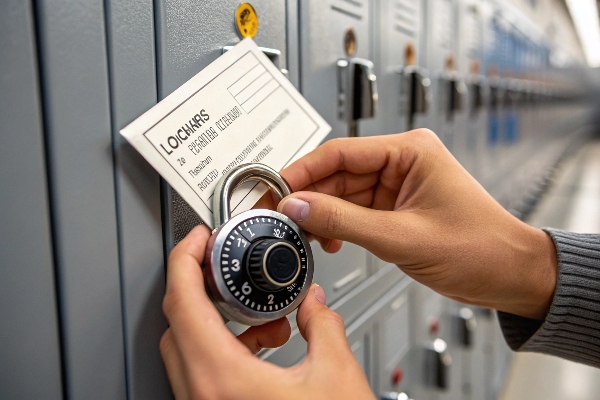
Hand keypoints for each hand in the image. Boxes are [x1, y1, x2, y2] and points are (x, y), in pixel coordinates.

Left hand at [160, 225, 373, 399]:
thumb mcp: (336, 376)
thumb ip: (324, 326)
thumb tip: (315, 303)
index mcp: (223, 378)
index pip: (183, 300)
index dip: (186, 259)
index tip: (199, 240)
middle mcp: (201, 396)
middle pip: (177, 321)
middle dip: (202, 287)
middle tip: (226, 270)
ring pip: (186, 349)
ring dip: (218, 323)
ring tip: (263, 322)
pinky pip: (202, 373)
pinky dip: (225, 350)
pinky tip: (263, 351)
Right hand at [276, 130, 556, 319]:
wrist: (509, 274)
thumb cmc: (479, 248)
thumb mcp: (401, 236)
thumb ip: (343, 221)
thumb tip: (298, 207)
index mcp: (410, 151)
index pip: (340, 151)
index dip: (303, 171)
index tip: (276, 189)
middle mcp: (402, 161)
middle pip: (337, 172)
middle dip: (308, 196)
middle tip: (280, 216)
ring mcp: (398, 184)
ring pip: (343, 193)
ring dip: (321, 214)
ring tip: (302, 234)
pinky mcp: (396, 206)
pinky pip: (355, 210)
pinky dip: (338, 225)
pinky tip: (329, 239)